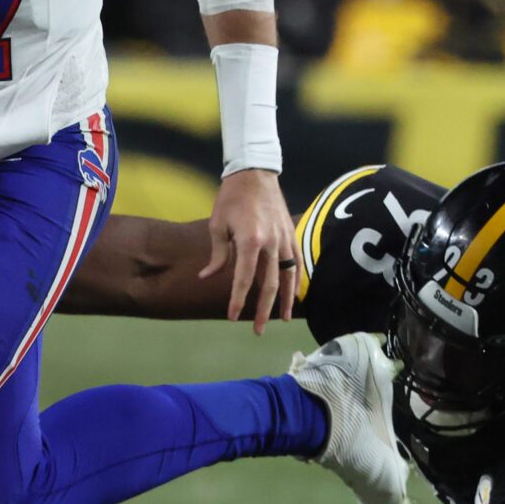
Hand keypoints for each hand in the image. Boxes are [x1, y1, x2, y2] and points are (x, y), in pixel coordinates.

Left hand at [202, 168, 294, 333]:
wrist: (255, 173)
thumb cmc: (231, 198)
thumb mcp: (217, 225)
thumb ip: (217, 255)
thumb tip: (207, 278)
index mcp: (250, 240)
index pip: (244, 278)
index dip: (238, 299)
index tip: (232, 316)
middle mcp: (271, 243)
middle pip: (269, 284)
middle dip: (262, 309)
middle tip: (256, 330)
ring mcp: (285, 239)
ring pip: (288, 277)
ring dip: (285, 301)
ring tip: (282, 320)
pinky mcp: (292, 234)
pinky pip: (297, 263)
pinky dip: (296, 281)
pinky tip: (294, 295)